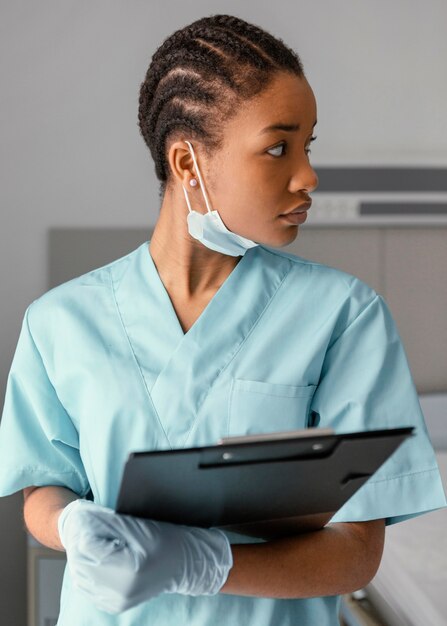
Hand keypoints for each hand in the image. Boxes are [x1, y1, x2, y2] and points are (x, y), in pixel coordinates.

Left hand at [57, 499, 232, 612]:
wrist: (183, 565)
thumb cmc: (165, 540)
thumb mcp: (139, 526)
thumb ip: (109, 523)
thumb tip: (83, 519)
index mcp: (130, 569)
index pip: (88, 548)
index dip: (85, 531)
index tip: (89, 520)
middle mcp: (122, 591)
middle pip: (81, 563)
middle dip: (80, 544)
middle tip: (90, 529)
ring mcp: (118, 602)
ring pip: (81, 576)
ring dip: (82, 558)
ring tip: (96, 544)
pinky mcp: (115, 606)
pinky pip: (87, 588)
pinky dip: (88, 572)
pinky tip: (100, 560)